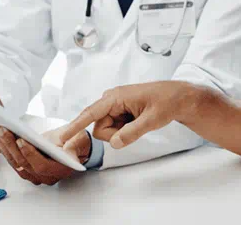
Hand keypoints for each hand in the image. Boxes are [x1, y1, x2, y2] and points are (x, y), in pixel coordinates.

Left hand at [0, 123, 90, 185]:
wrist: (73, 145)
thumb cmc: (75, 141)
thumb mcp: (78, 139)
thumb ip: (72, 144)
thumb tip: (65, 146)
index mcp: (60, 170)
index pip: (41, 166)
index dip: (30, 154)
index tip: (21, 140)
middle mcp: (45, 176)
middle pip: (23, 163)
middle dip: (10, 145)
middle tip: (1, 128)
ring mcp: (34, 174)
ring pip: (15, 162)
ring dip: (3, 145)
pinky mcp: (26, 168)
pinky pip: (13, 160)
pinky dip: (4, 147)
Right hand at [58, 81, 196, 148]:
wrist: (178, 97)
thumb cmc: (167, 102)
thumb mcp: (152, 119)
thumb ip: (132, 132)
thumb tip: (114, 143)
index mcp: (116, 97)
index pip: (90, 113)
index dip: (75, 126)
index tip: (62, 138)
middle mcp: (111, 100)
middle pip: (99, 128)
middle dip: (115, 134)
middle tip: (137, 126)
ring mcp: (114, 106)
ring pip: (106, 131)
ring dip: (121, 133)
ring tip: (139, 121)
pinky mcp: (118, 112)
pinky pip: (114, 129)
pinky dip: (124, 131)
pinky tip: (137, 122)